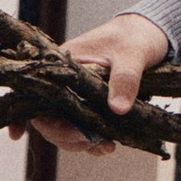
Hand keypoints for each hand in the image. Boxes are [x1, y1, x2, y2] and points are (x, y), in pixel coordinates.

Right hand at [30, 11, 170, 152]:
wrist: (150, 33)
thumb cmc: (134, 37)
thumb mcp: (132, 55)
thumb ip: (125, 79)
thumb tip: (118, 109)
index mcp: (62, 66)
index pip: (36, 95)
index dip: (30, 118)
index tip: (34, 134)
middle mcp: (64, 83)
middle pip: (48, 118)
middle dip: (66, 136)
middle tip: (91, 141)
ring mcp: (78, 95)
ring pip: (65, 127)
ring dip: (81, 142)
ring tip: (106, 147)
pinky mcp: (92, 104)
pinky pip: (84, 127)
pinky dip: (92, 140)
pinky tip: (105, 147)